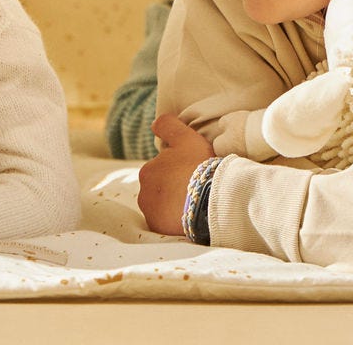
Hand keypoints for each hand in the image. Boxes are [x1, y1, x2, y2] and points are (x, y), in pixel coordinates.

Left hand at [138, 111, 215, 236]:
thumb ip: (168, 126)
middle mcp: (143, 192)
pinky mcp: (159, 229)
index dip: (177, 167)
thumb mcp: (186, 138)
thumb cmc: (198, 166)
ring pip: (162, 205)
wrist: (209, 200)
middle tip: (194, 186)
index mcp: (148, 170)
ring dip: (173, 203)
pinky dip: (175, 219)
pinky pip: (166, 222)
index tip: (192, 170)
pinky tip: (191, 214)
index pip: (161, 168)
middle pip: (160, 187)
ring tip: (194, 201)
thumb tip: (155, 123)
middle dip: (172, 186)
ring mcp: (151, 213)